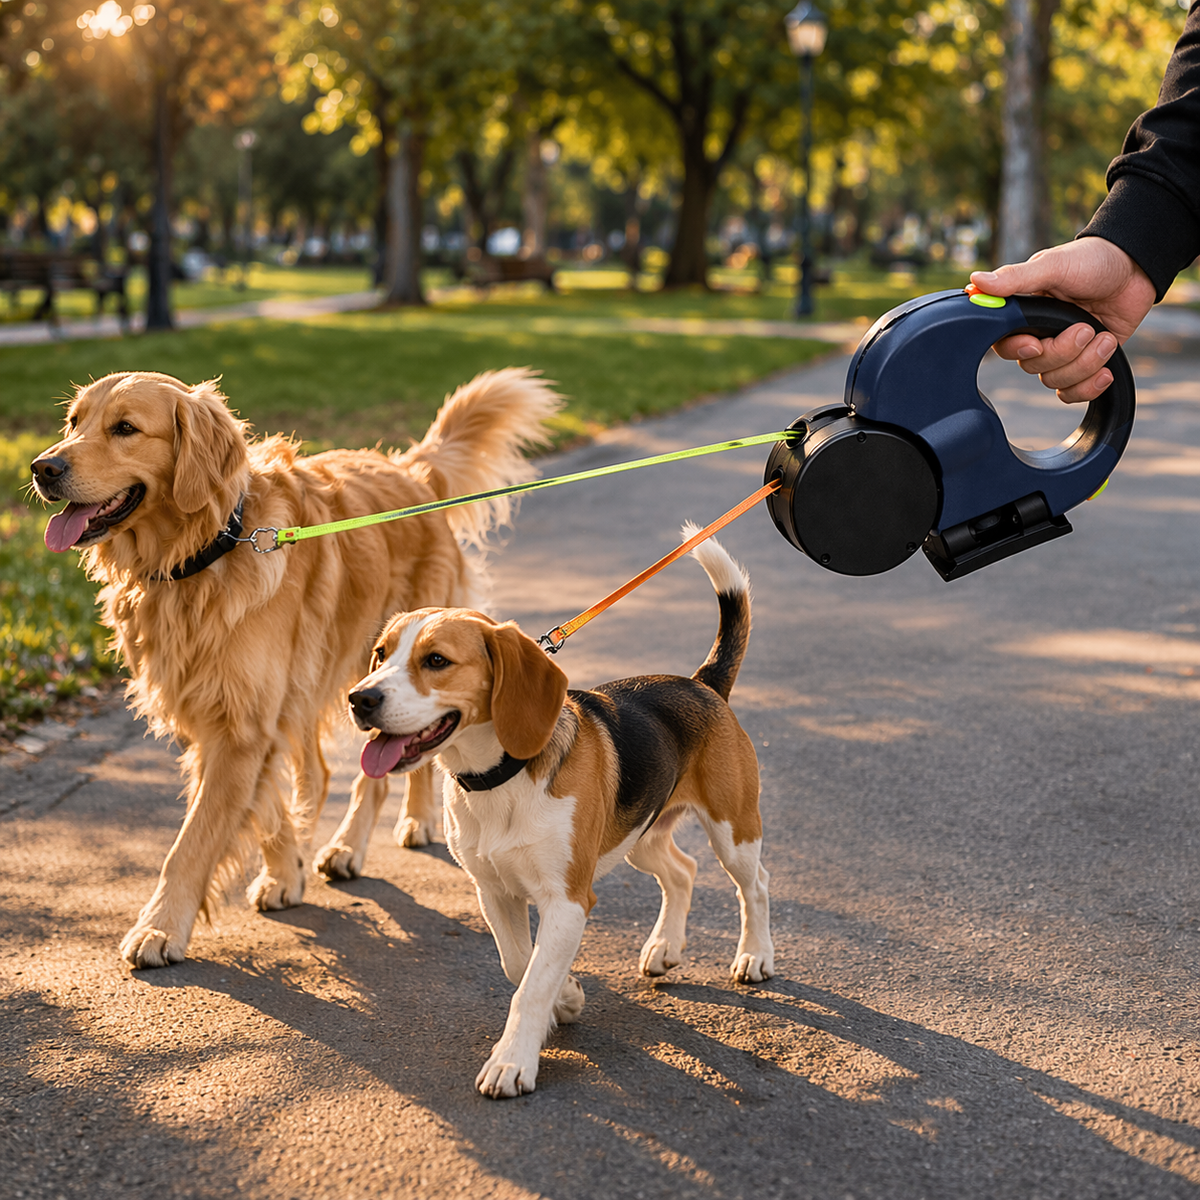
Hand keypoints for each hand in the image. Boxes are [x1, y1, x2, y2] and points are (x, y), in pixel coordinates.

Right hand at [970, 239, 1155, 403]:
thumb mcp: (1054, 265)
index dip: (1018, 350)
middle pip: (1033, 366)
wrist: (1137, 267)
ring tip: (1104, 338)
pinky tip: (1106, 370)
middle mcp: (1039, 334)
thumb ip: (1016, 278)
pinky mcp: (1085, 361)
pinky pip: (1073, 391)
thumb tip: (975, 282)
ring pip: (1055, 379)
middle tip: (1086, 328)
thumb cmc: (1093, 259)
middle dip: (1064, 352)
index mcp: (1024, 312)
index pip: (1004, 344)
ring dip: (1085, 363)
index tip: (1036, 344)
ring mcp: (1062, 350)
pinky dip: (1089, 387)